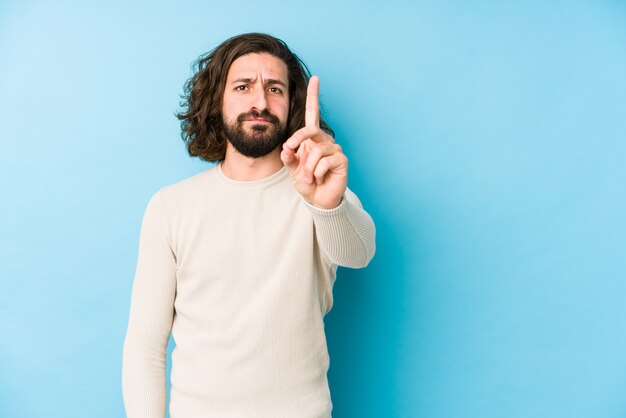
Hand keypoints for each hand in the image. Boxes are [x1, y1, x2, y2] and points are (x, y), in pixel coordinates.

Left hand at [281, 76, 347, 208]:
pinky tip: (320, 178)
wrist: (318, 199)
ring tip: (310, 177)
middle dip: (298, 140)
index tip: (316, 79)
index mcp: (311, 139)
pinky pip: (324, 162)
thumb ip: (288, 155)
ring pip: (315, 151)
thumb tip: (287, 146)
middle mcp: (324, 140)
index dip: (314, 96)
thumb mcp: (292, 168)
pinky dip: (317, 172)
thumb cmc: (306, 181)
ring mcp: (334, 149)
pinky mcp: (341, 160)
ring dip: (308, 167)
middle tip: (291, 152)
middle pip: (310, 130)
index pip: (313, 114)